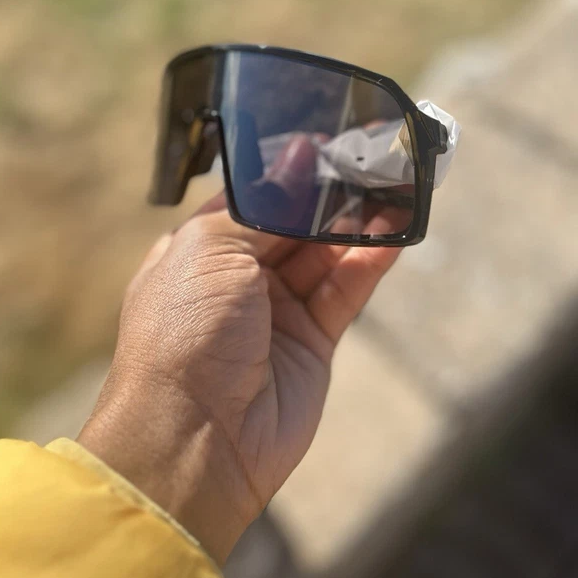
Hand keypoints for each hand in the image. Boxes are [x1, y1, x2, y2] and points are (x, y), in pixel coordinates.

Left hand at [78, 140, 400, 563]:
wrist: (193, 439)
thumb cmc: (182, 335)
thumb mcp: (208, 250)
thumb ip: (263, 206)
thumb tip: (299, 156)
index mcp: (200, 250)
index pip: (254, 197)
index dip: (291, 170)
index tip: (330, 139)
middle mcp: (237, 278)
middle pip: (296, 222)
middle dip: (332, 191)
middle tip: (375, 155)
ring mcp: (276, 312)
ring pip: (327, 253)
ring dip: (359, 220)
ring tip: (396, 183)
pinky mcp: (313, 343)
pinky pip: (346, 290)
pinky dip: (370, 259)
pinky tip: (394, 229)